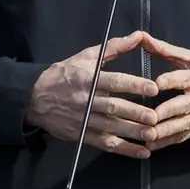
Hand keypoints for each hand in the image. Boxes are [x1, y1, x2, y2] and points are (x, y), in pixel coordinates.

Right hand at [25, 31, 157, 158]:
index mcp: (88, 79)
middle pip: (113, 107)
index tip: (153, 88)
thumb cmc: (63, 74)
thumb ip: (114, 47)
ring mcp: (84, 120)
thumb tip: (138, 36)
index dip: (133, 85)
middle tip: (155, 117)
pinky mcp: (82, 135)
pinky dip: (124, 149)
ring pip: (110, 127)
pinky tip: (141, 152)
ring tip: (152, 135)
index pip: (114, 82)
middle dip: (134, 113)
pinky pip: (105, 144)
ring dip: (132, 133)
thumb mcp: (86, 57)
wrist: (34, 98)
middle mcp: (86, 100)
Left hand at [140, 34, 189, 151]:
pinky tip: (151, 146)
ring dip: (165, 132)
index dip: (171, 81)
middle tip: (149, 117)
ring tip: (147, 135)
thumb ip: (164, 50)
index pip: (184, 78)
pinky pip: (183, 137)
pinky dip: (167, 142)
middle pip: (184, 105)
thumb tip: (141, 36)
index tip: (155, 84)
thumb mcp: (189, 58)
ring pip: (183, 124)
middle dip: (167, 112)